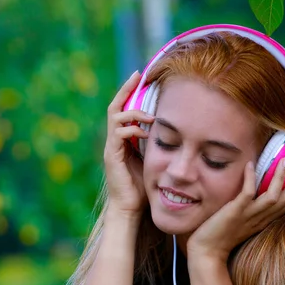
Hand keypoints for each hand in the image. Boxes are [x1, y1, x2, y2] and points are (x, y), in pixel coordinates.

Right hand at [104, 71, 154, 216]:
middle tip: (138, 75)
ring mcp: (111, 147)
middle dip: (126, 89)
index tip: (141, 76)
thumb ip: (157, 144)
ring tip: (151, 115)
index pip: (124, 109)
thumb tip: (173, 129)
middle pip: (115, 106)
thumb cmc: (143, 187)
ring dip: (134, 112)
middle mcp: (114, 140)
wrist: (130, 208)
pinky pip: (119, 134)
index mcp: (123, 139)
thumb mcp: (153, 159)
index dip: (130, 92)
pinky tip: (146, 133)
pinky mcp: (112, 156)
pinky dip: (132, 129)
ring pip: (116, 117)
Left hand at [186, 157, 284, 263]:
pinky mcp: (235, 212)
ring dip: (280, 178)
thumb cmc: (223, 235)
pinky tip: (250, 165)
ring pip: (273, 197)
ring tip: (284, 160)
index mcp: (266, 220)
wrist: (208, 252)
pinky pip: (247, 194)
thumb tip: (257, 189)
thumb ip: (254, 208)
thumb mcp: (245, 221)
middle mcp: (261, 218)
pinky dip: (250, 178)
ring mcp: (249, 215)